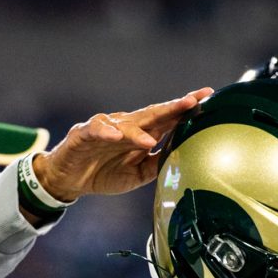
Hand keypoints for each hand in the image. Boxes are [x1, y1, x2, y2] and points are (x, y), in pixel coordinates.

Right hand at [32, 87, 213, 201]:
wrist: (69, 179)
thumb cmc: (103, 172)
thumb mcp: (135, 175)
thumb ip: (156, 165)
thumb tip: (182, 159)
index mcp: (140, 134)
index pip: (167, 119)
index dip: (185, 110)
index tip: (207, 99)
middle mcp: (126, 126)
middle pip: (152, 114)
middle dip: (173, 107)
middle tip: (193, 101)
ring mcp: (106, 128)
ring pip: (126, 124)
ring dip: (141, 128)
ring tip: (153, 137)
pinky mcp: (84, 134)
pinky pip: (95, 129)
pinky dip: (105, 131)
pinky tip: (115, 135)